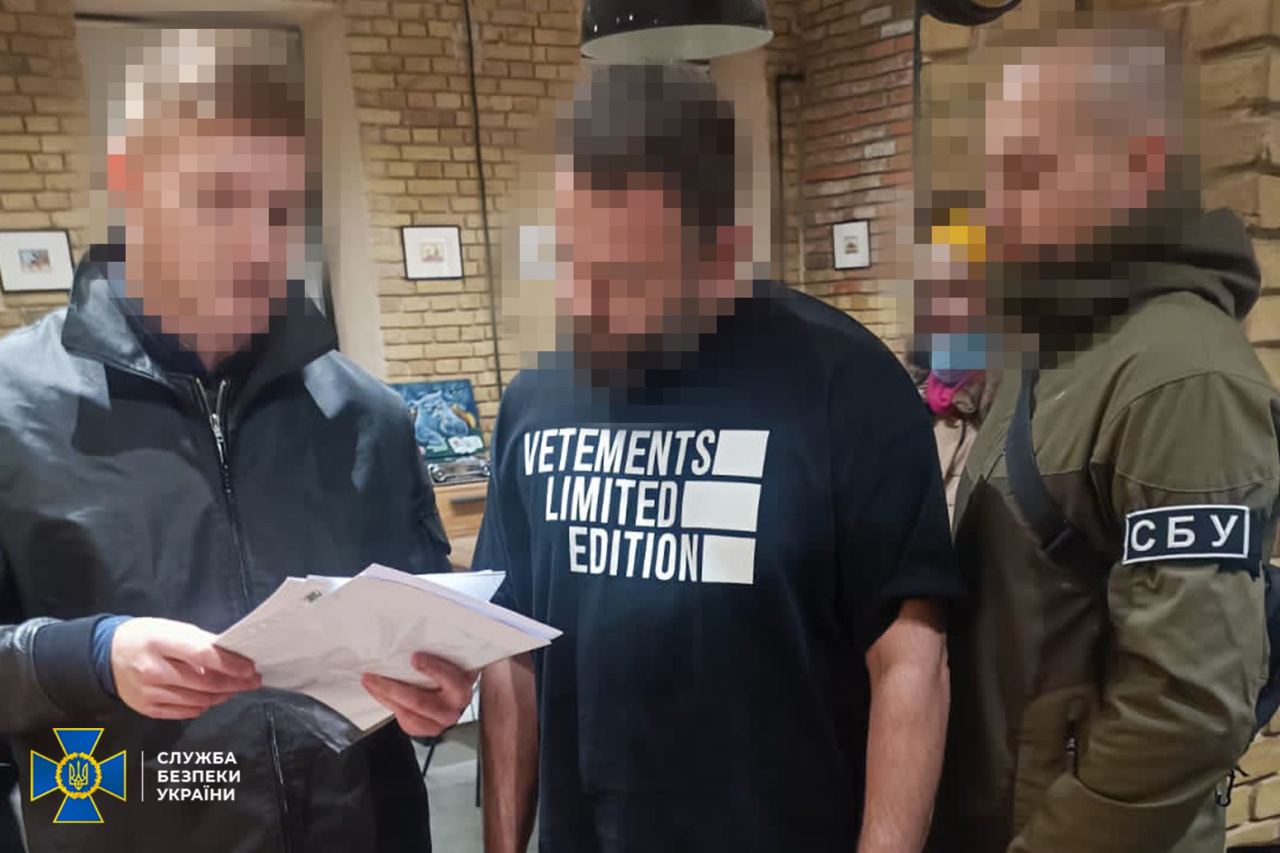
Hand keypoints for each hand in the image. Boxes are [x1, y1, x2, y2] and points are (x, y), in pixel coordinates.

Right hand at [111, 617, 260, 719]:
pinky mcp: (145, 708)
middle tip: (252, 681)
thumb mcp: (172, 628)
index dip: (231, 664)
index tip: (250, 669)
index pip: (204, 656)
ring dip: (221, 696)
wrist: (105, 655)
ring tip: (234, 689)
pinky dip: (202, 706)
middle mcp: (152, 669)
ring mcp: (148, 692)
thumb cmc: (146, 637)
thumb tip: (233, 655)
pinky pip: (182, 712)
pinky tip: (211, 698)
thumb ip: (201, 642)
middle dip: (234, 683)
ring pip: (196, 700)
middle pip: (204, 683)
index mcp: (160, 642)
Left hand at [361, 653, 476, 737]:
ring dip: (384, 697)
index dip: (433, 668)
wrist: (456, 696)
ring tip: (369, 682)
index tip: (414, 657)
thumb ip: (441, 653)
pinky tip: (379, 693)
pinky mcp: (426, 729)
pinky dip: (388, 705)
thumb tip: (415, 637)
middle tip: (372, 676)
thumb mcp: (452, 661)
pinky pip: (404, 721)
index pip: (450, 679)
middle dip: (392, 688)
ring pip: (407, 713)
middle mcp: (453, 708)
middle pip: (419, 701)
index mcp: (462, 687)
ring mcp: (439, 722)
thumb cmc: (451, 673)